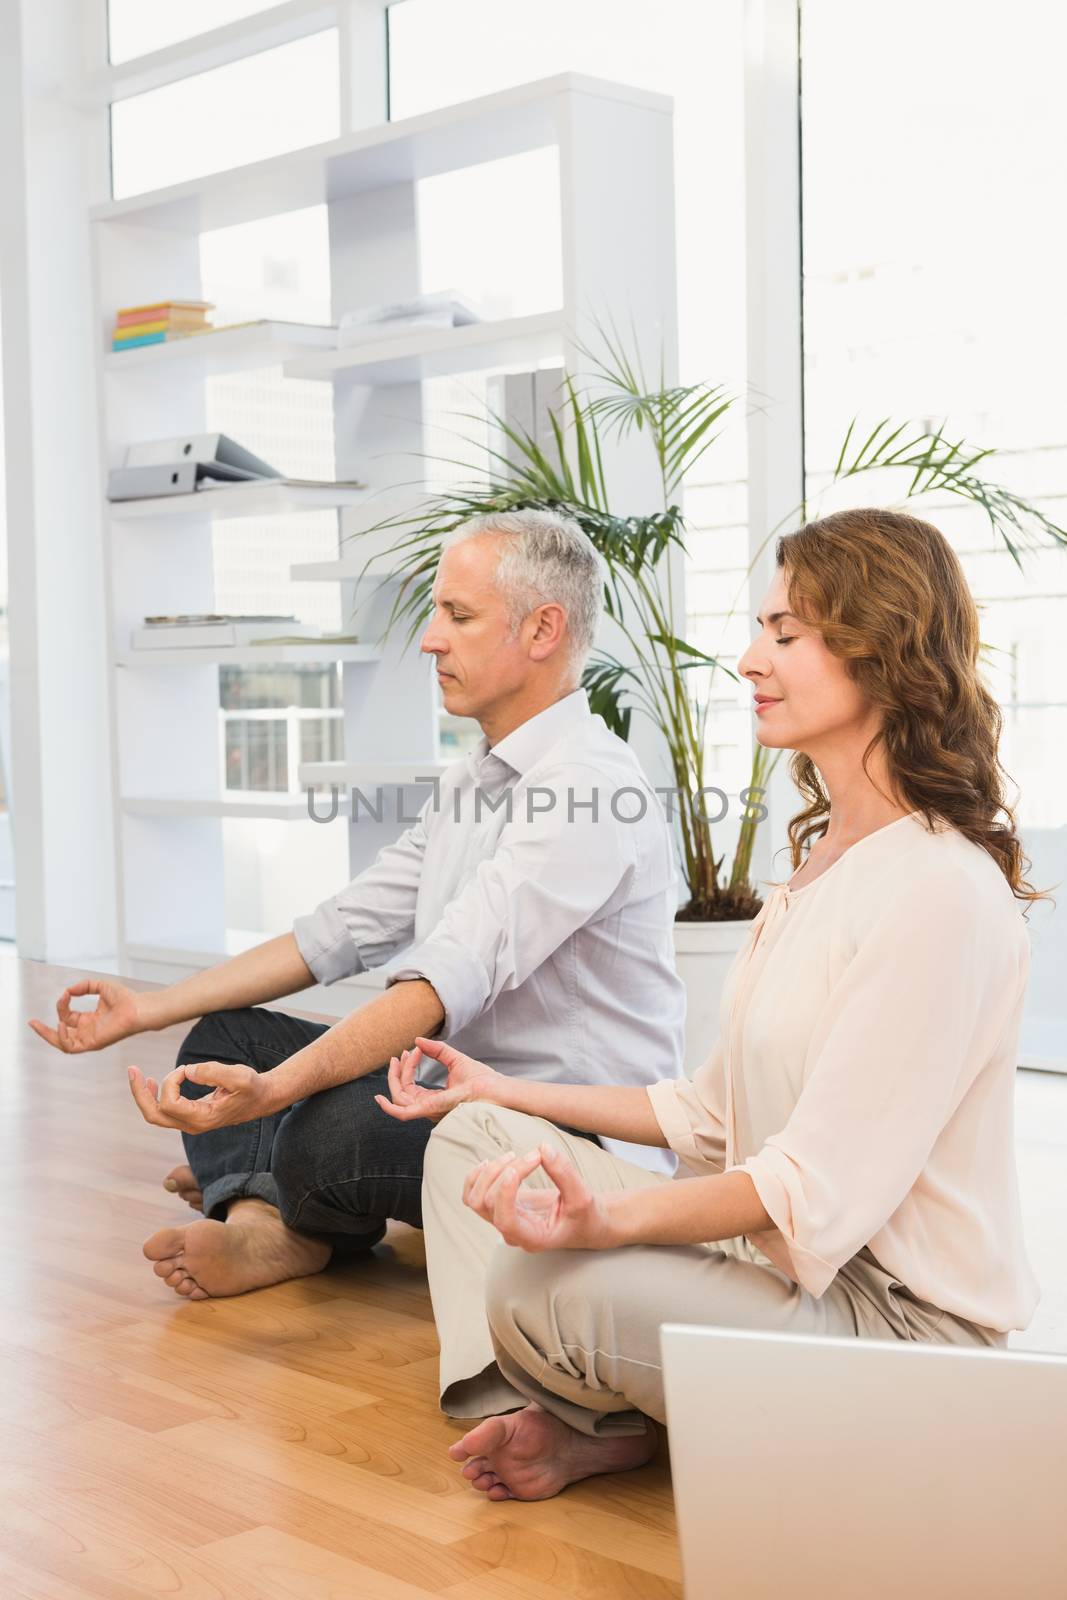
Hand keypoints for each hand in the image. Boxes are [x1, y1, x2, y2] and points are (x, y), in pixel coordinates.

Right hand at [29, 979, 143, 1053]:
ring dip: (49, 1035)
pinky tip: (61, 1024)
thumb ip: (84, 986)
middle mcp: (88, 1030)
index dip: (62, 1004)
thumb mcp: (100, 986)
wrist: (137, 1007)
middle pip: (61, 1034)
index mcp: (90, 1019)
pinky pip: (71, 1046)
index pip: (68, 1016)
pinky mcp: (92, 1043)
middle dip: (44, 1030)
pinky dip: (62, 1037)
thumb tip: (68, 990)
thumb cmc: (125, 998)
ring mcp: (89, 1038)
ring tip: (38, 1024)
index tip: (65, 994)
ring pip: (62, 1044)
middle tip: (31, 1022)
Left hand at [127, 1060, 274, 1131]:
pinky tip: (152, 1083)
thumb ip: (213, 1072)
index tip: (186, 1068)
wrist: (262, 1098)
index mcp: (202, 1119)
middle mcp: (192, 1125)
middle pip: (154, 1115)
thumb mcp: (239, 1076)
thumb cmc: (252, 1087)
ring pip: (155, 1114)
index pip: (170, 1103)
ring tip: (137, 1074)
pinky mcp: (190, 1116)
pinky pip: (163, 1110)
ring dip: (143, 1094)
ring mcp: (189, 1122)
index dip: (171, 1081)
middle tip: (132, 1070)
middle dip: (139, 1093)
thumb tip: (187, 1071)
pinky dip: (154, 1096)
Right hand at [374, 1035, 500, 1123]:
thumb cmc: (482, 1079)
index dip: (405, 1069)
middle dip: (395, 1074)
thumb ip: (437, 1051)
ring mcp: (430, 1110)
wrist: (497, 1088)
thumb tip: (418, 1040)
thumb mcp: (455, 1059)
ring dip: (395, 1077)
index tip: (411, 1050)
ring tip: (399, 1057)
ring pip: (399, 1098)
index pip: (409, 1088)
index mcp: (433, 1100)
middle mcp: (429, 1108)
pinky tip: (380, 1098)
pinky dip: (390, 1108)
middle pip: (400, 1093)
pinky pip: (405, 1113)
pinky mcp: (433, 1109)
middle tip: (398, 1055)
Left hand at [463, 1144, 616, 1252]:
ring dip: (489, 1173)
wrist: (583, 1222)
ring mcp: (502, 1220)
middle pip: (488, 1203)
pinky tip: (492, 1162)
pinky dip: (476, 1177)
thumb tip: (543, 1147)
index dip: (504, 1194)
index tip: (516, 1170)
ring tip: (513, 1156)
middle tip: (534, 1156)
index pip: (504, 1221)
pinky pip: (472, 1196)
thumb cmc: (584, 1215)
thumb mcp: (582, 1196)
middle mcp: (512, 1232)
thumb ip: (564, 1174)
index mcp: (532, 1237)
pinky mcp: (500, 1207)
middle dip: (507, 1173)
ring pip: (475, 1199)